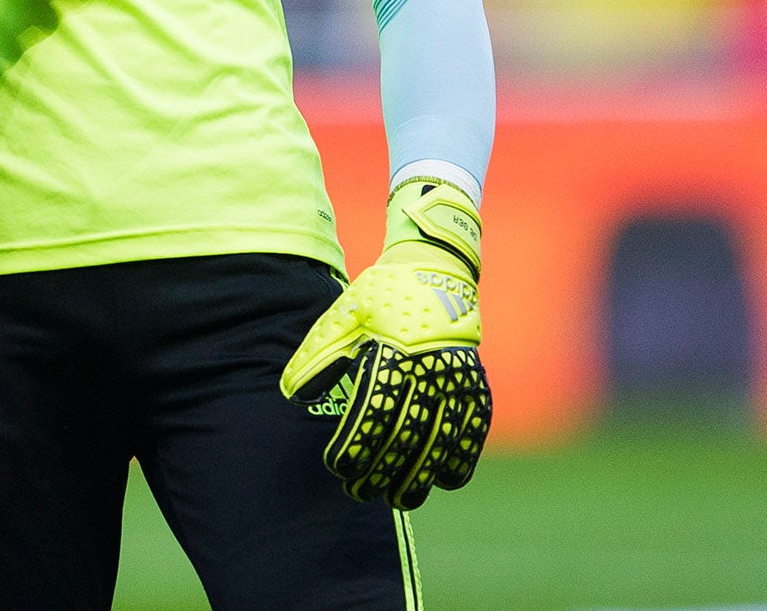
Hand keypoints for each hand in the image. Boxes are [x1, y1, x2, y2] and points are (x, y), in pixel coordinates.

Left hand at [280, 179, 491, 509]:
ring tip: (398, 499)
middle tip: (359, 492)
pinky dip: (462, 456)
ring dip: (419, 476)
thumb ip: (318, 355)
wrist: (434, 267)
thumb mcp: (343, 315)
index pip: (373, 415)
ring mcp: (457, 377)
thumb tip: (291, 394)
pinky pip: (474, 429)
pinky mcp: (475, 381)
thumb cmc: (380, 294)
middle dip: (381, 471)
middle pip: (405, 437)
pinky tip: (445, 479)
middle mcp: (428, 369)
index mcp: (392, 352)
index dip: (356, 447)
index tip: (337, 468)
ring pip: (441, 440)